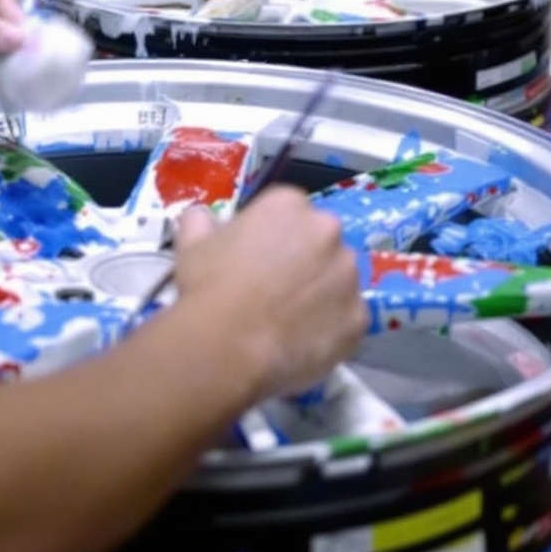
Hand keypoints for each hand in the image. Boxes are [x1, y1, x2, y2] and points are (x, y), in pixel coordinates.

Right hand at [172, 187, 367, 400]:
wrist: (227, 346)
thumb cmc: (209, 287)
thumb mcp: (191, 245)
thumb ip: (201, 222)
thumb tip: (201, 217)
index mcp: (289, 205)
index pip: (287, 212)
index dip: (270, 237)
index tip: (255, 258)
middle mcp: (328, 231)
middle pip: (320, 242)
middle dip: (303, 260)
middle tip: (273, 289)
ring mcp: (349, 276)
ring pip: (338, 280)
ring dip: (320, 292)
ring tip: (288, 319)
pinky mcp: (359, 317)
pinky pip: (347, 319)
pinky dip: (330, 328)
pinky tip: (302, 341)